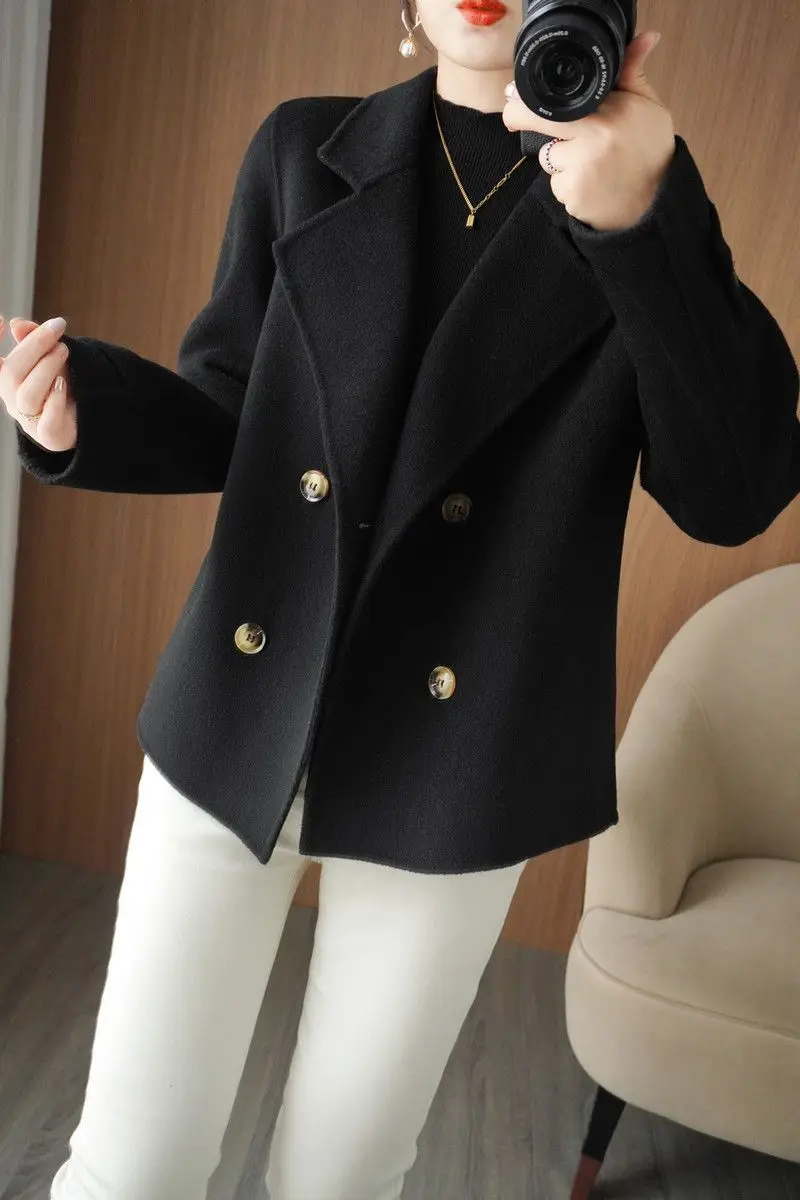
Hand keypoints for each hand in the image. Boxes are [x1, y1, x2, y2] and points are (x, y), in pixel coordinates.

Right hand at [0, 314, 76, 450]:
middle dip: (34, 346)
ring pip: (27, 396)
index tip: (2, 320)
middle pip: (12, 373)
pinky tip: (63, 384)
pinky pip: (47, 424)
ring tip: (63, 351)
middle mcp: (13, 400)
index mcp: (8, 381)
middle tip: (57, 333)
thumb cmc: (64, 385)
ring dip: (46, 368)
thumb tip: (17, 324)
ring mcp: (31, 421)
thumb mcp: (51, 358)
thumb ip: (35, 341)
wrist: (88, 419)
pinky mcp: (50, 436)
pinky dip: (54, 401)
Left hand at [502, 31, 675, 232]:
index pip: (561, 96)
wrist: (656, 202)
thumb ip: (633, 75)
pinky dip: (566, 185)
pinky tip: (588, 184)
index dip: (530, 97)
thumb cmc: (650, 152)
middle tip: (514, 118)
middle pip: (539, 121)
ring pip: (548, 156)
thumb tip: (643, 38)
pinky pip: (555, 183)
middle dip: (521, 118)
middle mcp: (596, 136)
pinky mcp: (573, 193)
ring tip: (588, 163)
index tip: (514, 95)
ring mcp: (582, 166)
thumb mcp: (648, 108)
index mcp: (613, 110)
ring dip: (560, 159)